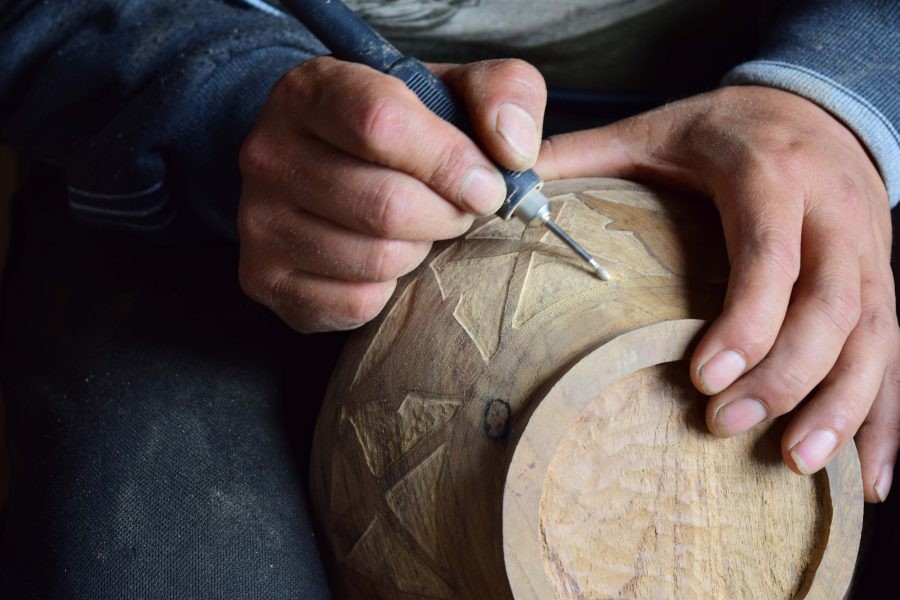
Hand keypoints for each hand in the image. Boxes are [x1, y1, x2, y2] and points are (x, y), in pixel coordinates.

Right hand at [238, 57, 545, 330]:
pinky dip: (391, 290)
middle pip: (385, 205)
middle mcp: (270, 153)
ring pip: (376, 259)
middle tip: (457, 210)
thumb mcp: (454, 91)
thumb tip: (514, 149)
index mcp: (314, 90)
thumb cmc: (401, 131)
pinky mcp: (264, 278)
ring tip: (421, 231)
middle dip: (446, 216)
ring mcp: (259, 221)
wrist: (327, 163)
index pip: (381, 125)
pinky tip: (388, 261)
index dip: (449, 163)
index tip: (487, 186)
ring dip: (421, 252)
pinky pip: (355, 303)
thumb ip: (502, 94)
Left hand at [537, 85, 898, 501]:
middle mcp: (832, 214)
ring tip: (795, 462)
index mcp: (769, 173)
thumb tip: (507, 187)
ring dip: (841, 406)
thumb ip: (583, 155)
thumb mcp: (652, 129)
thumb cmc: (726, 128)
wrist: (818, 102)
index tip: (704, 375)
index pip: (769, 252)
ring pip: (871, 337)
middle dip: (784, 374)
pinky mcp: (881, 284)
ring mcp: (868, 252)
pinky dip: (884, 419)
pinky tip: (868, 477)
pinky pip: (893, 355)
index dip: (748, 317)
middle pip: (830, 305)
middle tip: (726, 425)